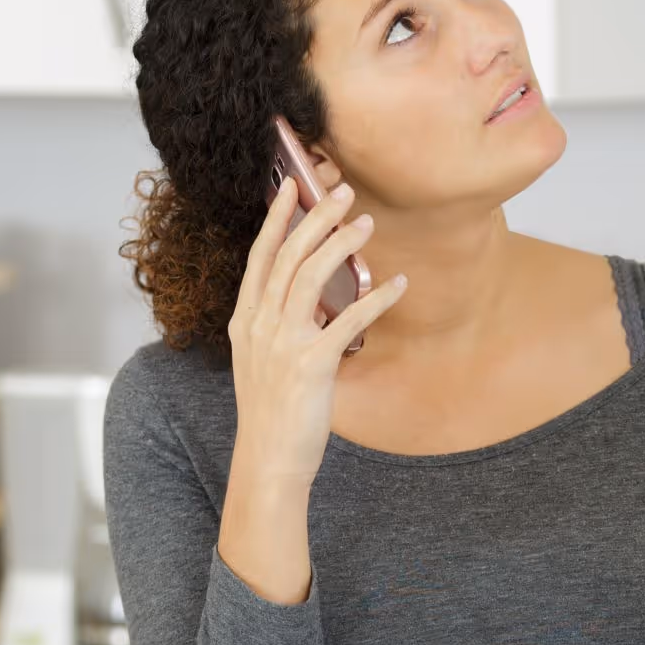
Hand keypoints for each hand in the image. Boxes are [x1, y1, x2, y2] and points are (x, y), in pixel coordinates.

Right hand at [226, 175, 407, 488]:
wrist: (269, 457)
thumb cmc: (271, 412)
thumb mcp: (260, 360)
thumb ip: (276, 326)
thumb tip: (306, 298)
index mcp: (246, 321)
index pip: (260, 257)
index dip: (276, 219)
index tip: (292, 187)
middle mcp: (260, 325)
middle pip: (288, 256)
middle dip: (316, 218)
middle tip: (342, 192)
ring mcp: (284, 343)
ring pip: (311, 276)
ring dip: (341, 244)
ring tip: (367, 223)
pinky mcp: (312, 364)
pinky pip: (348, 319)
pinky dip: (376, 298)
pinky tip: (399, 285)